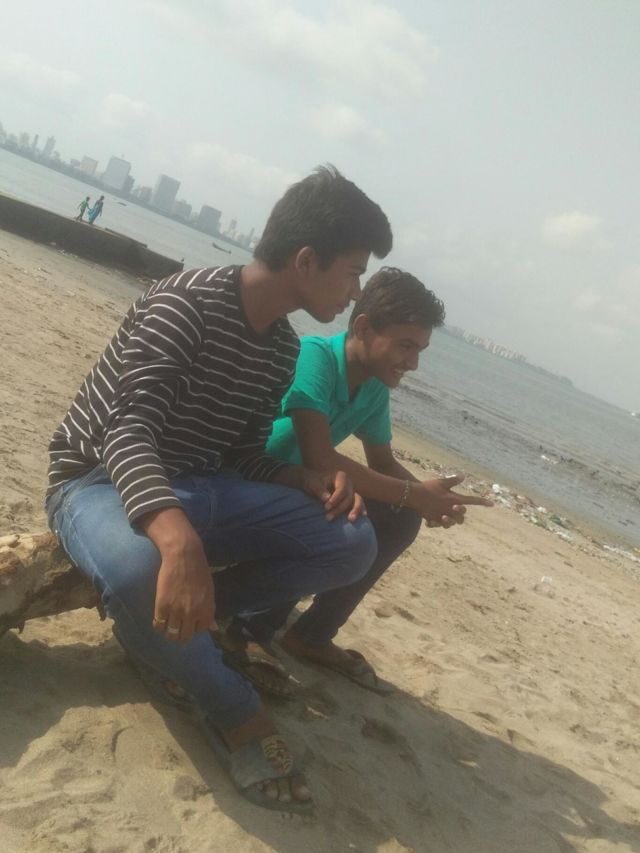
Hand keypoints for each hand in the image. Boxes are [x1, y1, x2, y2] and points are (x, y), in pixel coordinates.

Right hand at [141, 507, 216, 642]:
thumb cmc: (199, 571)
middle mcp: (192, 615)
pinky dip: (159, 625)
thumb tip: (213, 628)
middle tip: (177, 628)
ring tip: (167, 625)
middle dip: (180, 634)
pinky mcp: (162, 606)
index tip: (190, 622)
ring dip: (169, 632)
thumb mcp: (209, 592)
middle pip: (184, 637)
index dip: (194, 627)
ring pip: (171, 634)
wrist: (184, 556)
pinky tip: (160, 618)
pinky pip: (158, 625)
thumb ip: (210, 611)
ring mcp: (176, 612)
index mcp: (206, 611)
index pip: (200, 631)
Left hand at [301, 468, 365, 522]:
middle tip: (328, 518)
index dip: (335, 499)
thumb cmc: (312, 482)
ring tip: (350, 520)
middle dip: (340, 508)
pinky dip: (361, 509)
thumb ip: (319, 490)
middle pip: (348, 497)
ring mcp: (351, 491)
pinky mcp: (352, 499)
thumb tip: (326, 498)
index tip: (326, 507)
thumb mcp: (313, 484)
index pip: (341, 489)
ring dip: (355, 510)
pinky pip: (359, 504)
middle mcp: (348, 483)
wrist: (313, 484)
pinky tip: (363, 516)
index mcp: (340, 477)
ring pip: (358, 500)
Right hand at [408, 475, 492, 527]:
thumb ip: (453, 481)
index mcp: (454, 499)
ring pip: (451, 523)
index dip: (482, 502)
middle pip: (462, 517)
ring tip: (445, 515)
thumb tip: (463, 476)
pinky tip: (434, 519)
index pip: (472, 501)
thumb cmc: (429, 487)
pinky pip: (439, 524)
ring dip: (451, 520)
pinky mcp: (434, 520)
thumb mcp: (442, 482)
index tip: (491, 504)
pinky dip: (438, 522)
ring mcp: (442, 516)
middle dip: (460, 514)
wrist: (414, 495)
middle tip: (456, 509)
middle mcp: (450, 509)